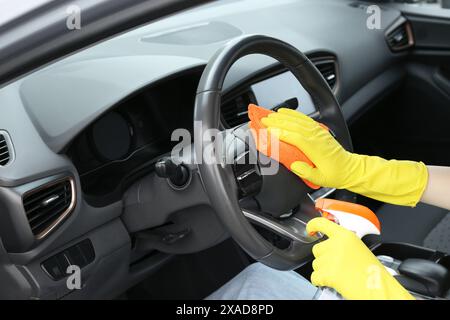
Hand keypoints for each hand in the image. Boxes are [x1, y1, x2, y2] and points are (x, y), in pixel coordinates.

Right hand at [261, 108, 427, 206]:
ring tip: (269, 115)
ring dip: (283, 116)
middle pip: (295, 126)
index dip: (282, 133)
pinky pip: (304, 119)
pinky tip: (285, 112)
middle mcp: (317, 138)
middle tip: (263, 120)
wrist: (350, 169)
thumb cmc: (336, 174)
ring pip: (299, 120)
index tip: (269, 131)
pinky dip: (293, 114)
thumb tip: (294, 165)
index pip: (297, 137)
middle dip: (278, 122)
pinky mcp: (318, 131)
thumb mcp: (321, 179)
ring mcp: (318, 132)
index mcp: (317, 149)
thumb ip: (307, 172)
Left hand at [307, 218, 413, 299]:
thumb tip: (330, 245)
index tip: (310, 228)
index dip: (313, 225)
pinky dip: (320, 281)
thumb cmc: (373, 272)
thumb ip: (343, 243)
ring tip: (340, 274)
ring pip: (315, 264)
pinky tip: (331, 281)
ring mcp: (330, 259)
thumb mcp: (359, 248)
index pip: (322, 223)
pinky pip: (314, 276)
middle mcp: (336, 244)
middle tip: (338, 266)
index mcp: (345, 235)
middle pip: (317, 249)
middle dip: (323, 258)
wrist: (378, 288)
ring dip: (323, 270)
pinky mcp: (327, 273)